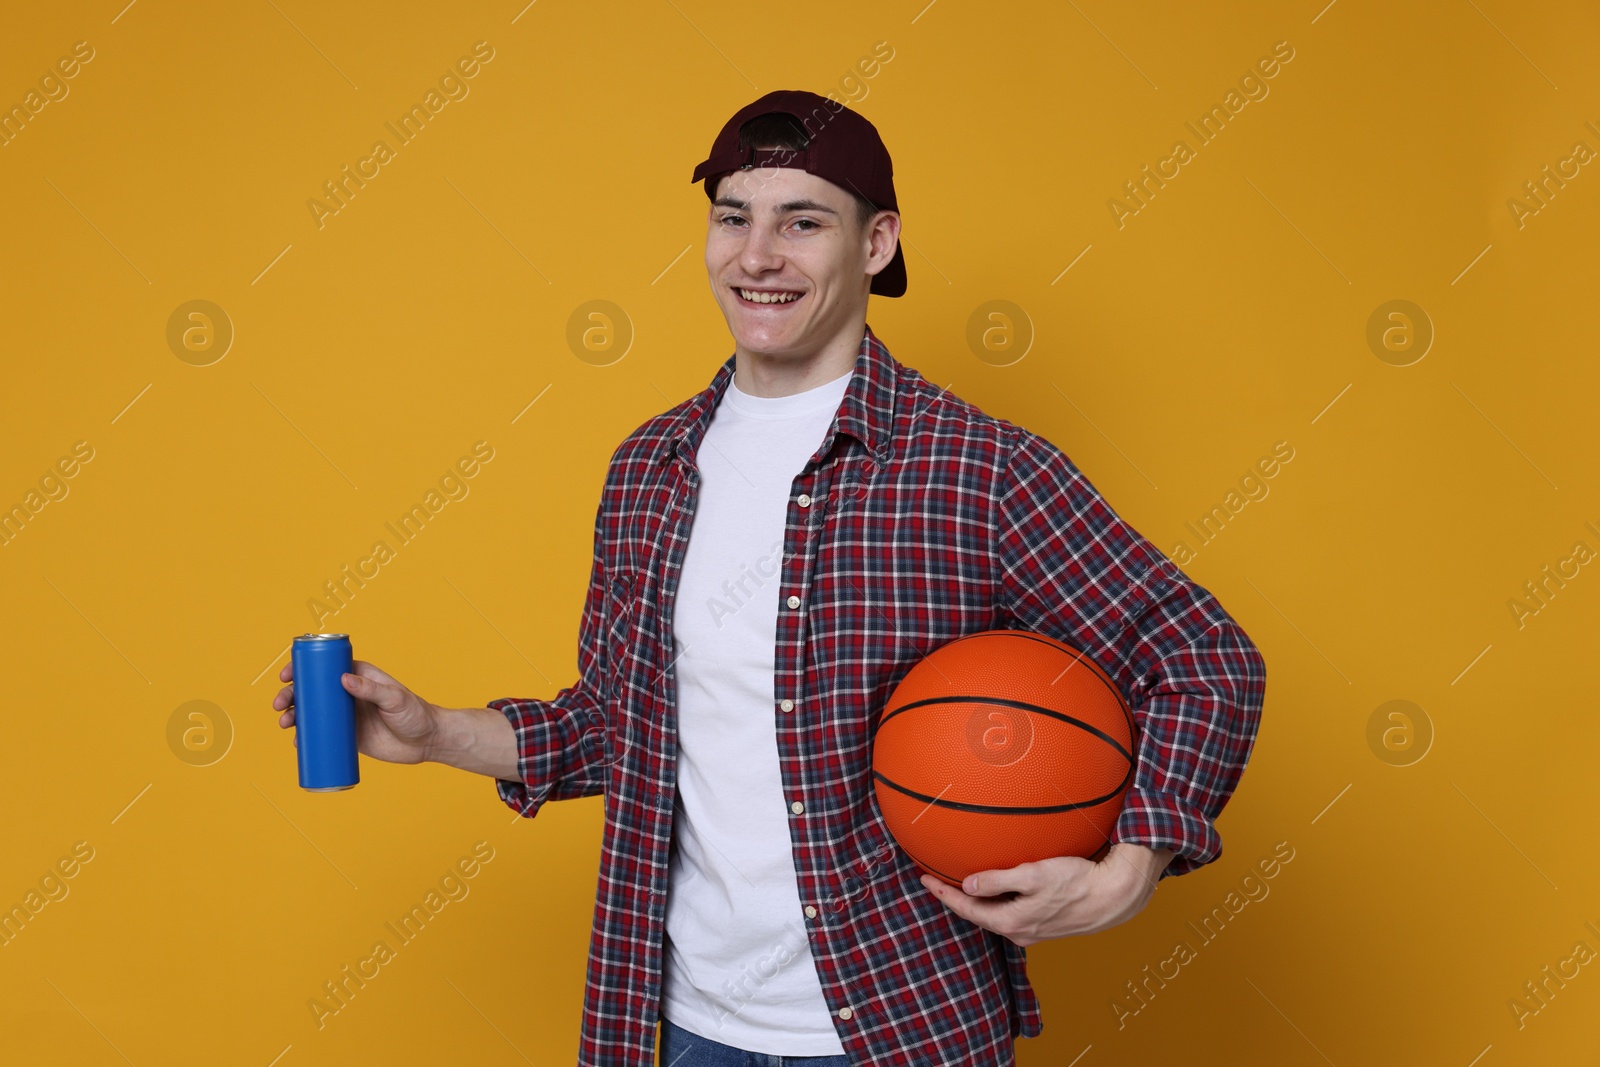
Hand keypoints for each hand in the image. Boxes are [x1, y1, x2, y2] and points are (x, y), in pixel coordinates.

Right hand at [273, 659, 439, 765]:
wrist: (426, 741)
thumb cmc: (415, 714)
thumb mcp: (394, 698)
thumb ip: (372, 689)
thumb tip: (343, 679)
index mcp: (358, 676)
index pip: (324, 667)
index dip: (301, 669)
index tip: (286, 675)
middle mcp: (348, 693)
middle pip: (312, 690)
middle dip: (290, 695)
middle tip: (280, 705)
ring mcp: (346, 715)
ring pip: (312, 712)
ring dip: (293, 715)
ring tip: (286, 724)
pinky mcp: (348, 736)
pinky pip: (321, 735)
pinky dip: (305, 737)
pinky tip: (296, 742)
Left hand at [918, 843, 1174, 946]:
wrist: (1114, 895)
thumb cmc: (1076, 882)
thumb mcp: (1033, 876)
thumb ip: (999, 881)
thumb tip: (967, 886)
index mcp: (1012, 922)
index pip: (967, 909)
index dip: (943, 894)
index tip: (924, 879)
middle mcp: (1019, 931)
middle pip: (979, 914)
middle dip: (955, 899)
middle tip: (935, 879)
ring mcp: (1033, 929)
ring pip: (996, 914)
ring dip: (977, 900)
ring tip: (960, 883)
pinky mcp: (1045, 921)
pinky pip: (1012, 910)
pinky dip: (998, 899)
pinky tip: (998, 888)